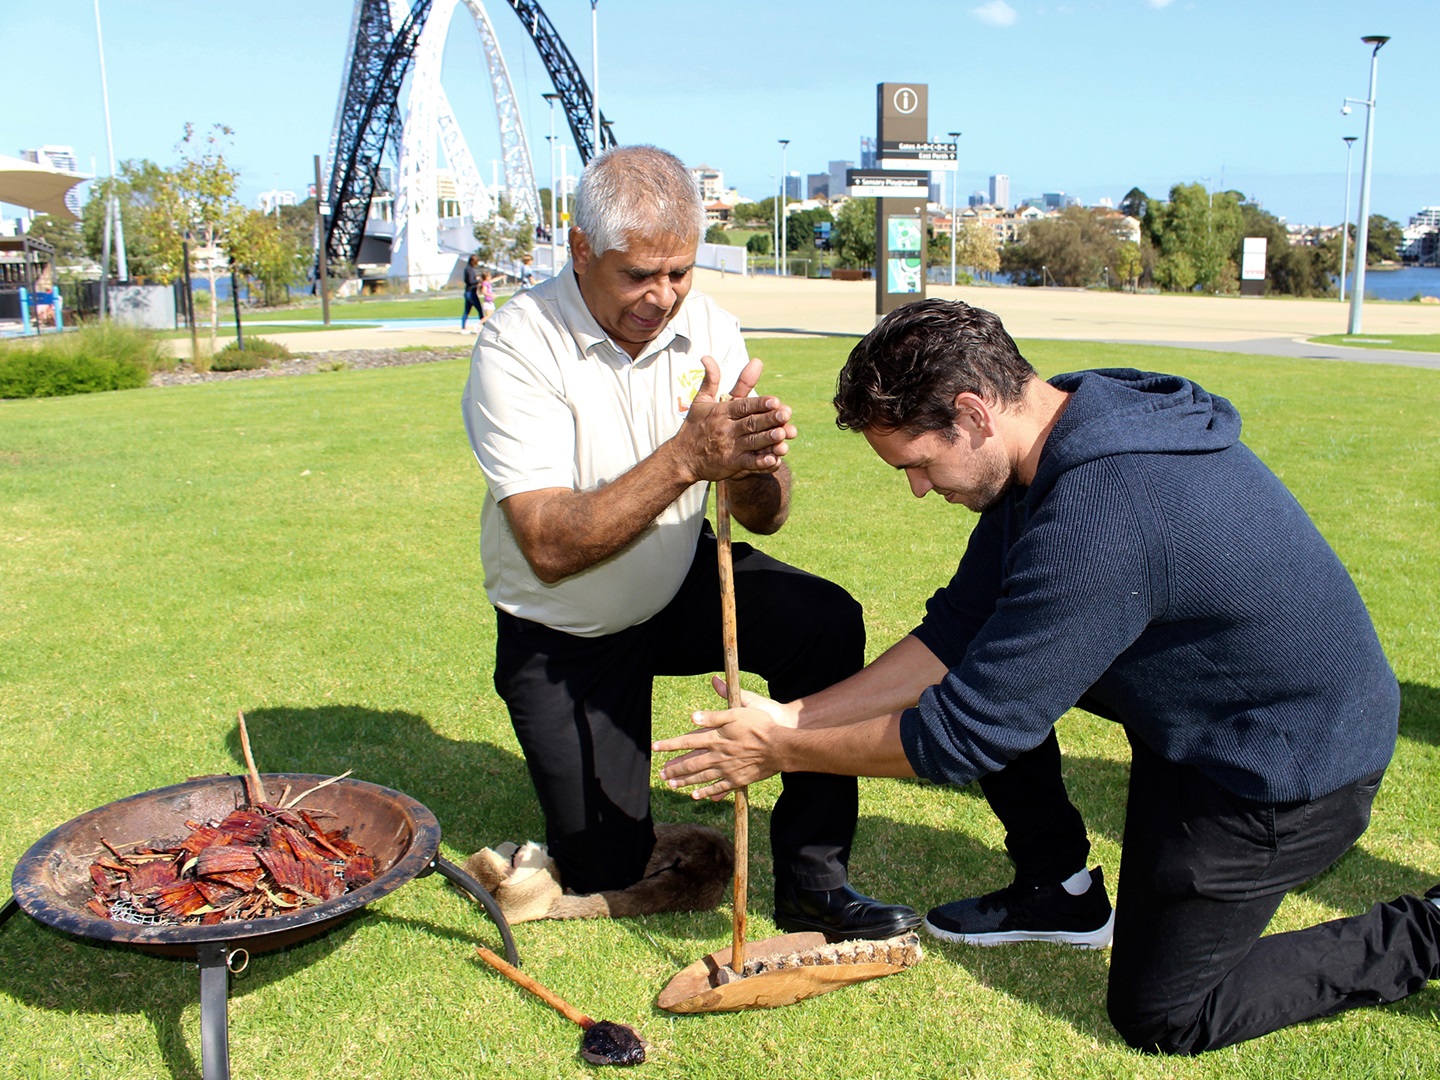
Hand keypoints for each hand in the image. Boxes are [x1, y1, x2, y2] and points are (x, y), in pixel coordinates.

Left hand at [653, 678, 797, 800]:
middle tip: (660, 773)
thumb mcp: (737, 713)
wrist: (779, 747)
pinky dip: (705, 792)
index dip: (669, 744)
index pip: (687, 741)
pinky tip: (696, 795)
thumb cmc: (760, 726)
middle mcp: (718, 756)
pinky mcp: (737, 779)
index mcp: (715, 738)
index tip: (655, 747)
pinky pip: (718, 788)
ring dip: (684, 781)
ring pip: (700, 777)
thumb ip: (714, 715)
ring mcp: (727, 770)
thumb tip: (693, 716)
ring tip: (671, 785)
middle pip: (690, 763)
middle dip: (673, 768)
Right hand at [673, 356, 797, 482]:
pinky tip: (775, 460)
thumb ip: (711, 380)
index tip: (775, 400)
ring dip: (768, 439)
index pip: (743, 406)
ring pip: (752, 442)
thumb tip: (707, 357)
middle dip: (769, 419)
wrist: (681, 458)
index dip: (759, 403)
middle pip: (751, 423)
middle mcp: (726, 429)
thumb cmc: (694, 427)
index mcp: (721, 412)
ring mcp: (729, 448)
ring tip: (783, 434)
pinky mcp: (731, 464)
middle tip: (786, 414)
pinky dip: (761, 463)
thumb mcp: (700, 401)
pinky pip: (749, 463)